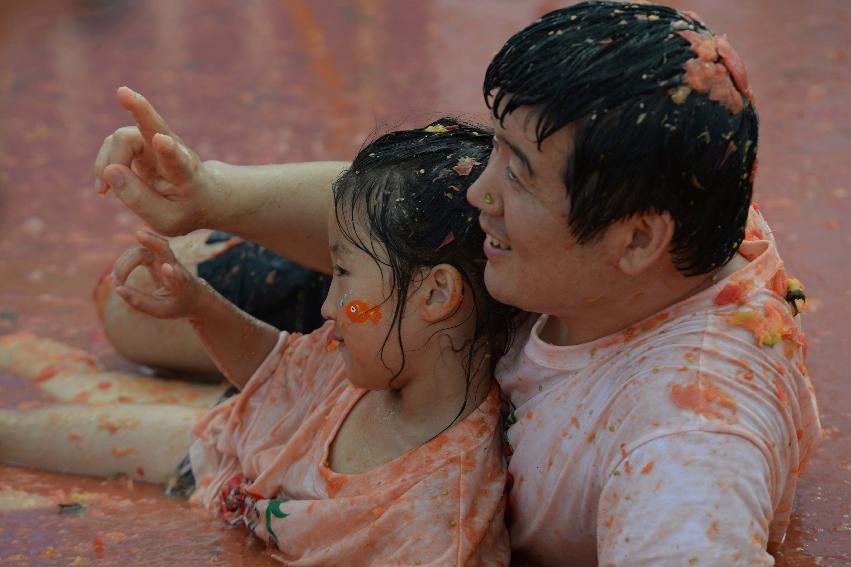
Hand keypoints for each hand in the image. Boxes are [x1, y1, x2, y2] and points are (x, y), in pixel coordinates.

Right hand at [94, 86, 213, 235]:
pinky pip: (113, 145)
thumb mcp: (166, 219)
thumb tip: (110, 170)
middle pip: (153, 125)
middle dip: (139, 108)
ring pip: (122, 138)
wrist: (201, 196)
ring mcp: (155, 142)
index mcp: (186, 174)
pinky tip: (103, 188)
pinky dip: (104, 165)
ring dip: (107, 162)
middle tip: (123, 92)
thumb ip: (138, 199)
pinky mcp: (140, 142)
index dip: (168, 151)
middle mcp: (172, 150)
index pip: (178, 160)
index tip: (162, 140)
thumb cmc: (185, 209)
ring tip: (103, 190)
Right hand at [112, 230, 206, 318]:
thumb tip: (118, 289)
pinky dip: (124, 261)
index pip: (179, 275)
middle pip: (161, 248)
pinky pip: (136, 251)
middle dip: (146, 244)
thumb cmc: (177, 304)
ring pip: (141, 251)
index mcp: (182, 283)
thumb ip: (140, 302)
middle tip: (119, 276)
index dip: (173, 273)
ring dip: (124, 263)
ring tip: (116, 281)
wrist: (193, 296)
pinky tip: (116, 274)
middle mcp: (174, 265)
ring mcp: (163, 258)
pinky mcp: (153, 256)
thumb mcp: (161, 310)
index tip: (167, 268)